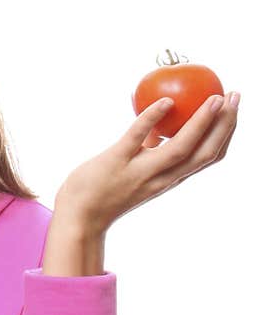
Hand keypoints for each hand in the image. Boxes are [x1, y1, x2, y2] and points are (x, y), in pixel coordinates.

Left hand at [55, 91, 240, 234]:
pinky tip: (166, 101)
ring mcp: (140, 172)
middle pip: (205, 153)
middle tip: (235, 96)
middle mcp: (161, 178)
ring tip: (215, 97)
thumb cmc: (105, 190)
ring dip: (202, 122)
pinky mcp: (116, 161)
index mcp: (170, 178)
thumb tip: (163, 117)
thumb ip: (151, 148)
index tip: (234, 109)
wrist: (79, 219)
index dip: (227, 133)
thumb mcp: (137, 168)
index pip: (209, 157)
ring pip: (180, 148)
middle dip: (226, 124)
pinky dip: (153, 118)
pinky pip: (137, 137)